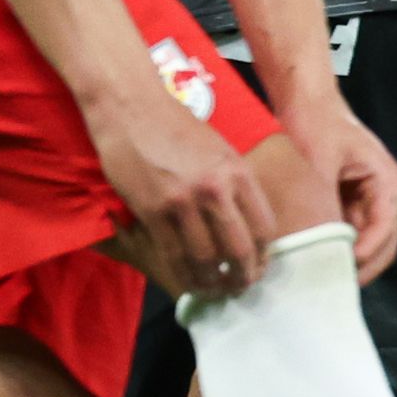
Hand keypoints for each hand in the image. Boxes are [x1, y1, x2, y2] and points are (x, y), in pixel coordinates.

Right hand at [95, 89, 278, 298]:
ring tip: (214, 290)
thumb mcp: (220, 150)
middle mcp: (215, 189)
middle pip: (239, 249)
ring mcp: (183, 202)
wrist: (132, 107)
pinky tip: (188, 282)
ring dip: (213, 282)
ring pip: (206, 259)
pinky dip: (184, 275)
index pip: (264, 227)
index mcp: (238, 172)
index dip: (264, 255)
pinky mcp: (153, 211)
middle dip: (243, 276)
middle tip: (240, 287)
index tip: (259, 266)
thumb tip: (243, 223)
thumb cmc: (176, 126)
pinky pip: (173, 255)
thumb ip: (234, 184)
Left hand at [305, 96, 396, 281]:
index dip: (366, 253)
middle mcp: (384, 193)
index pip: (385, 229)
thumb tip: (322, 245)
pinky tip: (318, 257)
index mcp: (386, 182)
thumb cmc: (315, 124)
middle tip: (335, 286)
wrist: (304, 99)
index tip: (343, 269)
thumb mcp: (318, 165)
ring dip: (350, 258)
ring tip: (324, 276)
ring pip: (367, 240)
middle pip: (384, 243)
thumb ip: (325, 205)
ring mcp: (369, 198)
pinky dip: (338, 245)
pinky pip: (350, 230)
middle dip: (363, 266)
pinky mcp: (352, 199)